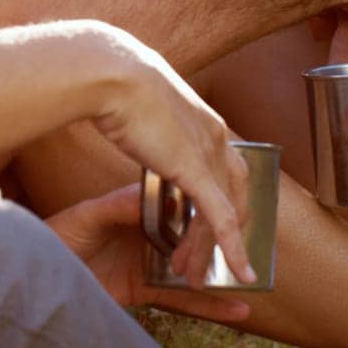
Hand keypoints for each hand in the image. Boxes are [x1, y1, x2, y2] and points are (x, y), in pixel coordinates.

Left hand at [47, 185, 250, 322]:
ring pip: (195, 268)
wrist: (35, 275)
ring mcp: (149, 263)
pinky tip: (238, 310)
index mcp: (136, 208)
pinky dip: (210, 307)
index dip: (204, 205)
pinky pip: (183, 301)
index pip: (179, 204)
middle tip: (247, 246)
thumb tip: (150, 199)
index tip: (230, 204)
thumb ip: (116, 210)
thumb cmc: (56, 237)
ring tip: (253, 277)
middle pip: (193, 237)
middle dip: (219, 242)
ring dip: (222, 274)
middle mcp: (148, 234)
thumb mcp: (86, 219)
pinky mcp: (145, 291)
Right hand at [86, 26, 252, 287]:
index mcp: (208, 124)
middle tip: (201, 264)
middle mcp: (218, 139)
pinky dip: (231, 248)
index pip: (229, 175)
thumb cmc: (115, 82)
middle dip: (220, 238)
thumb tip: (139, 124)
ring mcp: (209, 153)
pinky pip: (220, 217)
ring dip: (212, 250)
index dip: (224, 206)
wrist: (110, 71)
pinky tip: (238, 272)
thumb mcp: (142, 107)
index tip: (208, 232)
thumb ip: (152, 125)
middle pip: (233, 199)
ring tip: (194, 276)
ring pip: (223, 214)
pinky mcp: (194, 167)